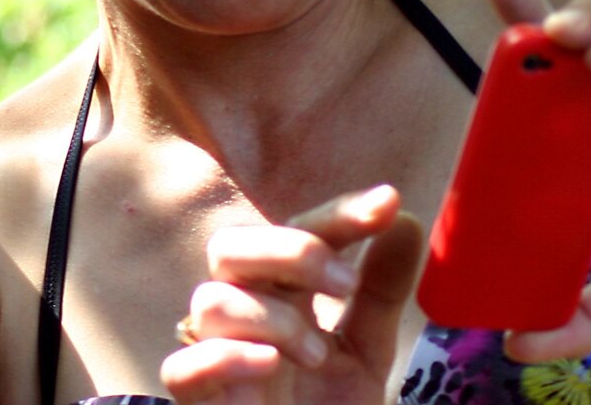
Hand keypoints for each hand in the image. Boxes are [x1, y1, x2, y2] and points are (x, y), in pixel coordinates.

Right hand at [161, 185, 423, 404]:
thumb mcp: (367, 350)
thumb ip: (382, 290)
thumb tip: (409, 221)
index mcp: (280, 296)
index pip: (294, 233)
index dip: (337, 215)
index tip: (387, 205)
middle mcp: (243, 318)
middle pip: (230, 246)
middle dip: (291, 252)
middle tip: (345, 285)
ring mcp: (218, 360)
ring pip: (210, 302)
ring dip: (273, 318)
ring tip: (318, 355)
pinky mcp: (203, 404)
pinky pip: (181, 368)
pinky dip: (225, 358)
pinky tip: (269, 365)